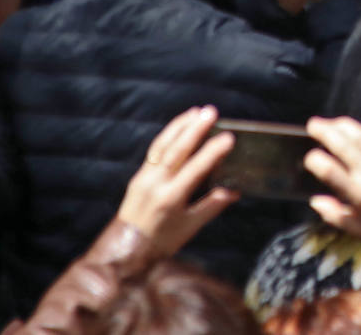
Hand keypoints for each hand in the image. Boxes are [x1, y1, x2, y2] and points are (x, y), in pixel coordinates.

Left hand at [117, 106, 237, 257]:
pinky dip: (168, 135)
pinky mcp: (138, 176)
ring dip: (180, 126)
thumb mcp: (190, 227)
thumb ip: (212, 206)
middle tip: (211, 112)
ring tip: (196, 112)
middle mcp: (155, 184)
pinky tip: (179, 126)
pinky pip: (155, 150)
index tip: (228, 138)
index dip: (213, 152)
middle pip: (177, 150)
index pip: (195, 169)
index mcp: (170, 198)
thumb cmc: (162, 242)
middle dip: (195, 129)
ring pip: (163, 145)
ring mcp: (144, 178)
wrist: (126, 250)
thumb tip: (234, 191)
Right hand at [303, 116, 360, 242]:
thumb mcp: (358, 229)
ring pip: (359, 138)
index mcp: (357, 195)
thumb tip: (315, 200)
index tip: (310, 158)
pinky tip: (351, 129)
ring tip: (329, 123)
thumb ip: (334, 215)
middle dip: (324, 132)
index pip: (329, 170)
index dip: (315, 160)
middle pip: (342, 146)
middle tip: (312, 124)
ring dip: (341, 127)